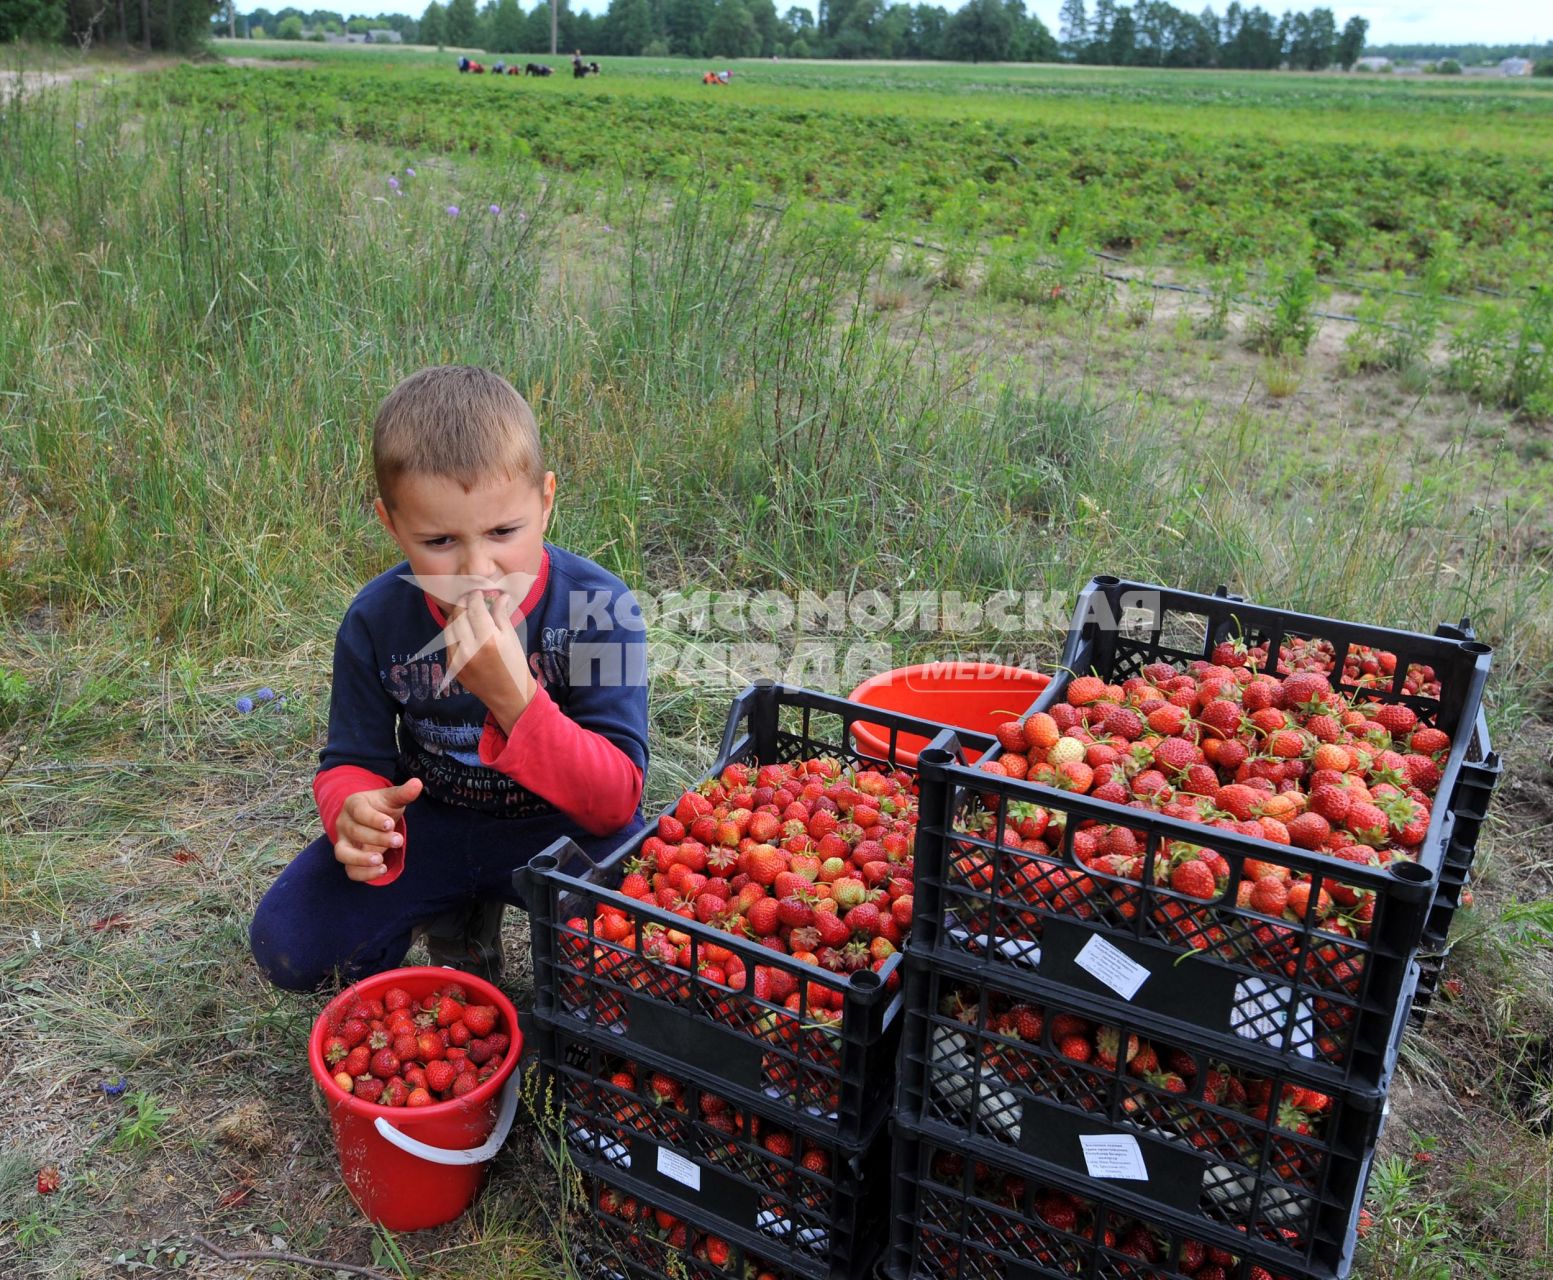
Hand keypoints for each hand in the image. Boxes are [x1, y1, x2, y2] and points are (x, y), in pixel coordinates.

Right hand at [334, 778, 421, 881]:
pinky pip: (350, 871)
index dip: (373, 819)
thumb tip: (417, 783)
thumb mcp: (392, 798)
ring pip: (343, 853)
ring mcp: (343, 842)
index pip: (358, 811)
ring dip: (360, 859)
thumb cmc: (382, 807)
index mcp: (354, 804)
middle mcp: (344, 823)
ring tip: (381, 860)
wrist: (371, 818)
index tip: (390, 824)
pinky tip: (382, 870)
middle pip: (354, 832)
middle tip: (398, 840)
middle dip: (377, 838)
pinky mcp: (349, 858)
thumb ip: (403, 793)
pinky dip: (364, 874)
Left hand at [440, 590, 535, 730]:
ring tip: (466, 613)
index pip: (474, 609)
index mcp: (488, 640)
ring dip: (456, 617)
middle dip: (464, 604)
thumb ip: (500, 614)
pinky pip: (448, 642)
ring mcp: (457, 659)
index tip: (479, 593)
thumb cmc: (514, 664)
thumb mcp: (512, 637)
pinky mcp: (451, 666)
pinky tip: (464, 631)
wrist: (508, 694)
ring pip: (449, 627)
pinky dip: (454, 632)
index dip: (475, 597)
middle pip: (459, 616)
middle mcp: (469, 649)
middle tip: (471, 600)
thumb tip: (498, 595)